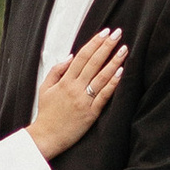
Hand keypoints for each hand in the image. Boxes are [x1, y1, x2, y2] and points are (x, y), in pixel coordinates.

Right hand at [27, 26, 126, 158]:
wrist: (46, 136)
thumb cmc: (46, 114)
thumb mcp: (45, 88)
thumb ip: (56, 71)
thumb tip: (70, 56)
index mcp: (64, 81)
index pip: (82, 56)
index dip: (94, 43)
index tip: (104, 32)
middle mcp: (75, 88)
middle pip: (93, 62)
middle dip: (106, 46)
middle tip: (118, 34)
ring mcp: (84, 100)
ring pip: (101, 77)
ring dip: (114, 61)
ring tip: (124, 49)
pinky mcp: (91, 113)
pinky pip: (104, 95)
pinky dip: (112, 83)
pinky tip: (121, 72)